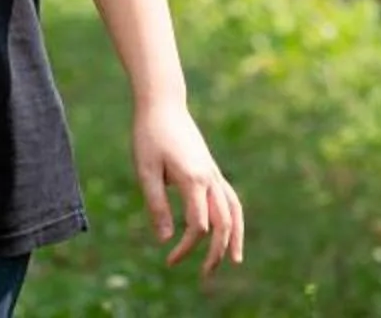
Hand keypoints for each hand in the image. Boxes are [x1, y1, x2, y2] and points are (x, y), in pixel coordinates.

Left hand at [132, 101, 242, 278]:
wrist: (163, 104)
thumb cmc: (150, 135)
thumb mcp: (146, 171)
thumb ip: (156, 206)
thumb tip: (166, 240)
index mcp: (193, 179)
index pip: (198, 226)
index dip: (186, 248)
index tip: (170, 260)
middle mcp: (209, 177)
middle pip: (223, 222)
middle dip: (217, 252)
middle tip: (205, 275)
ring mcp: (214, 172)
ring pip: (234, 209)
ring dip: (235, 236)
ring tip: (234, 259)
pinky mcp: (211, 168)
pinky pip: (230, 197)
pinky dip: (233, 217)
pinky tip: (227, 229)